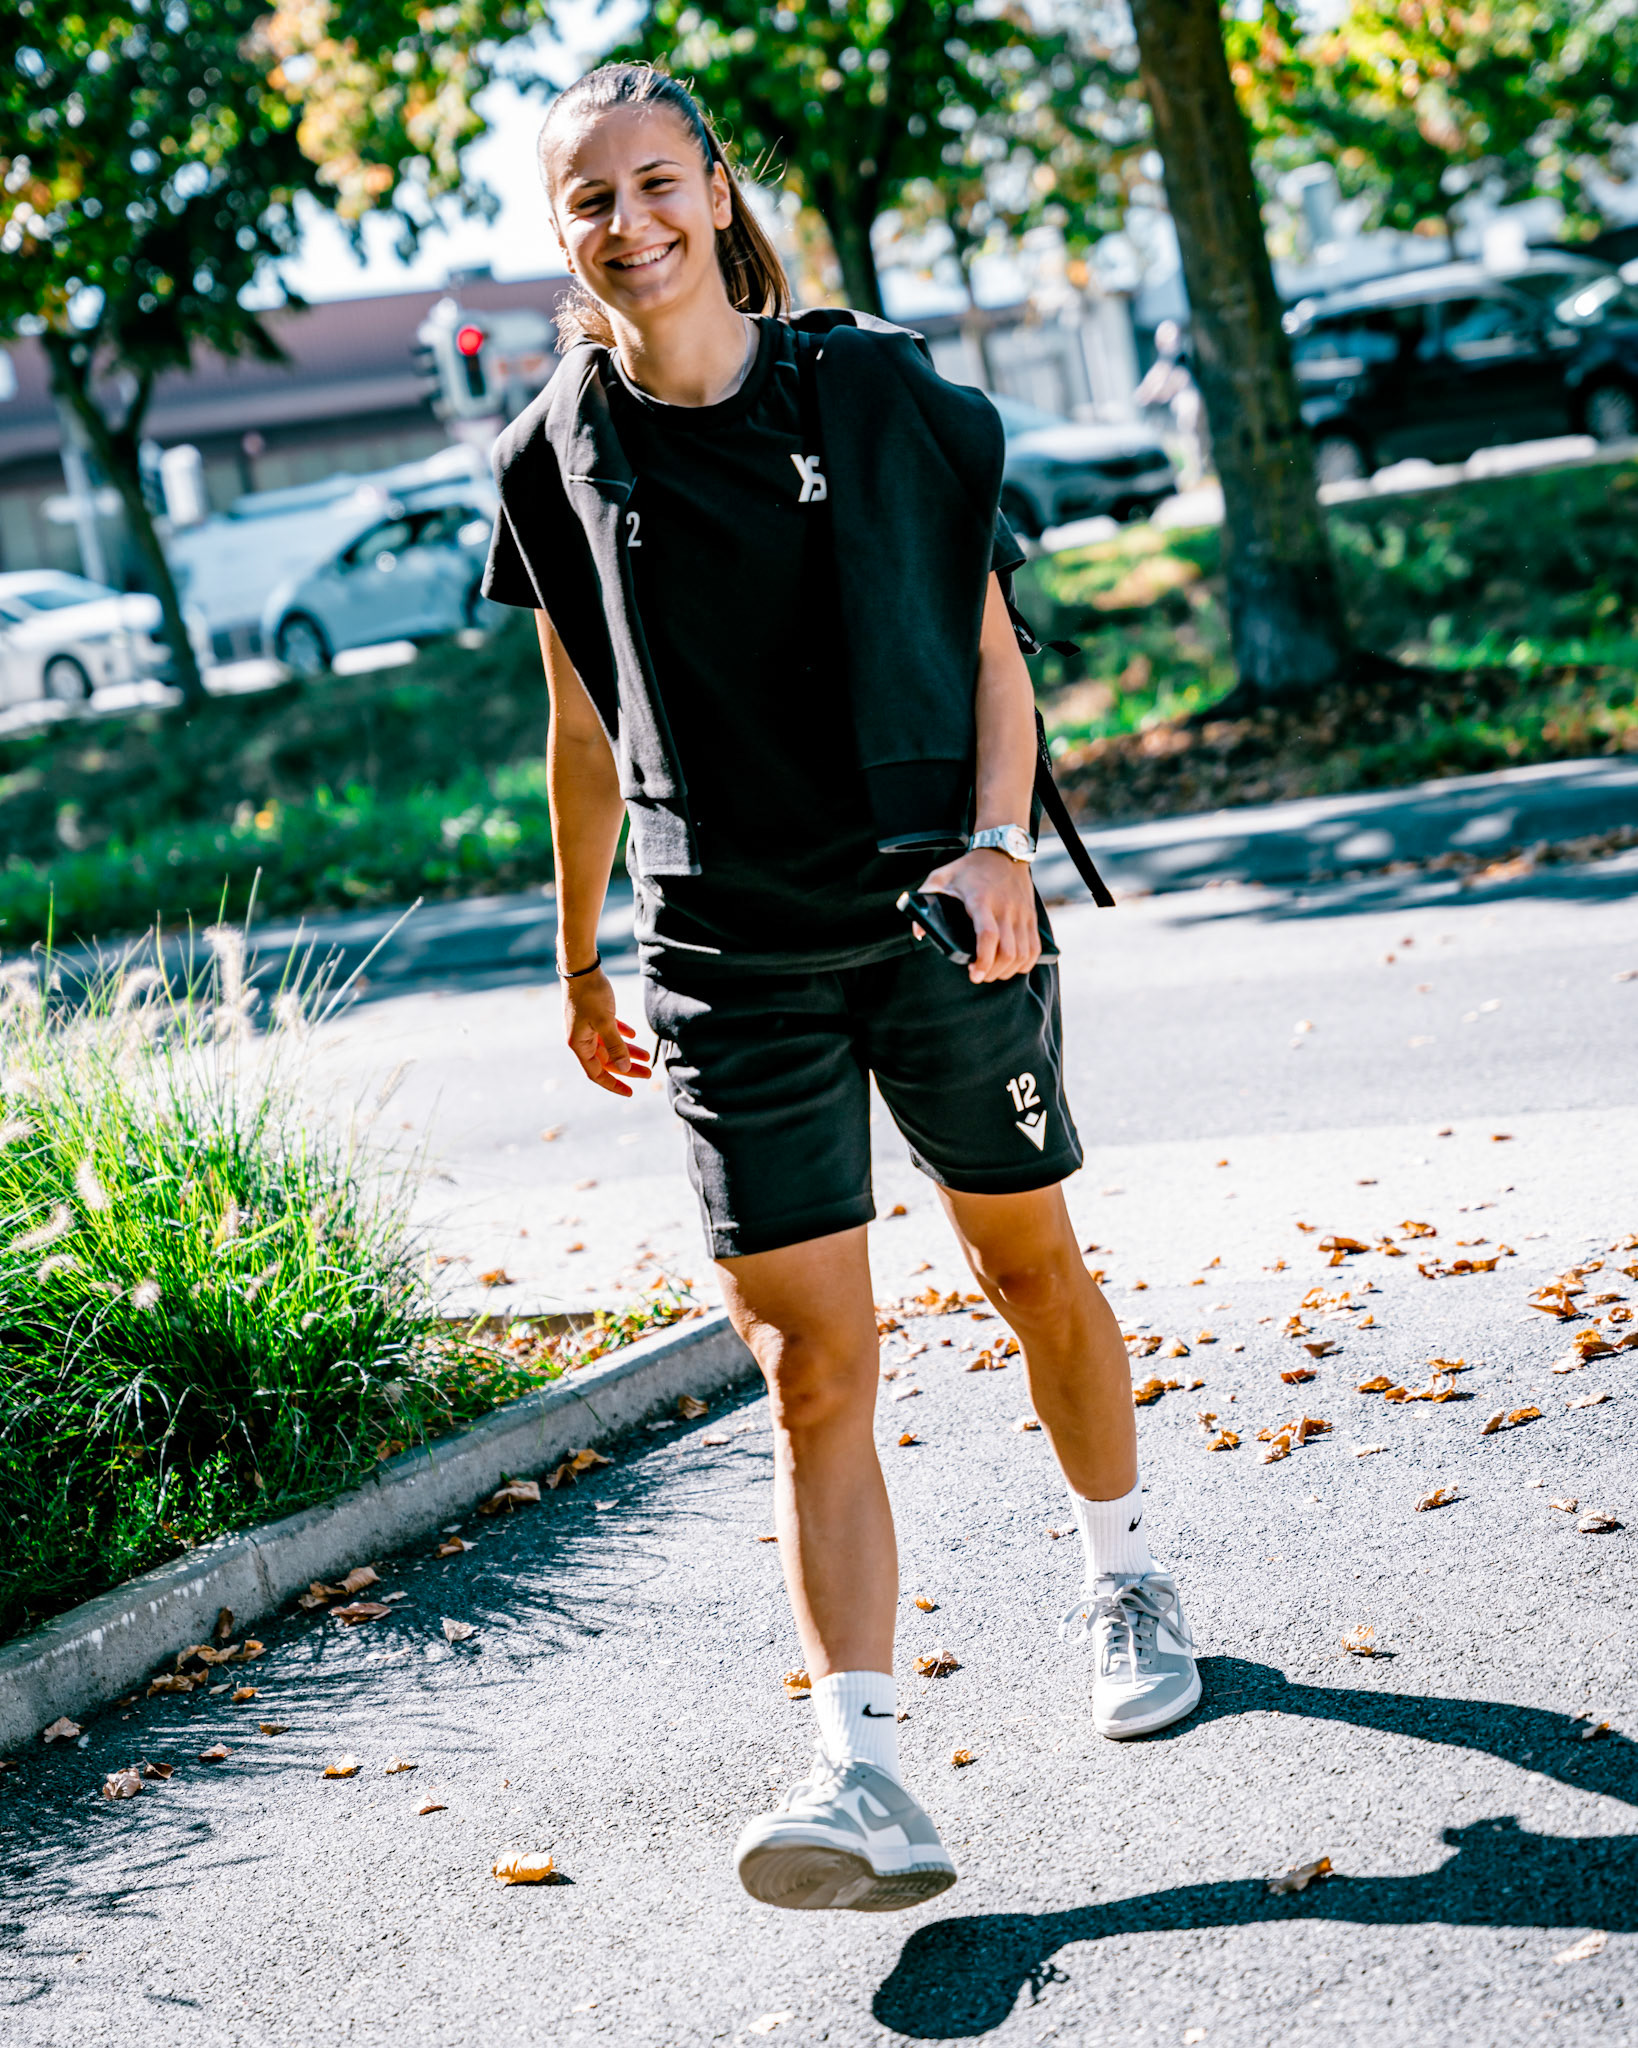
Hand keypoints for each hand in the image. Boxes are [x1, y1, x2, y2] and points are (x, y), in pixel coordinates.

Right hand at [562, 968, 652, 1095]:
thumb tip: (624, 1067)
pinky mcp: (591, 1014)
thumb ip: (616, 1045)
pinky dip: (621, 1034)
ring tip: (647, 1056)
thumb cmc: (590, 994)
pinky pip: (608, 1030)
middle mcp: (581, 1038)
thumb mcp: (605, 1022)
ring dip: (627, 1051)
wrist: (580, 966)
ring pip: (609, 1045)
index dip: (614, 1084)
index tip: (630, 1091)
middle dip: (627, 1068)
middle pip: (606, 1060)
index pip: (596, 1073)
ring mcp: (585, 1026)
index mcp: (579, 1044)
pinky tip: (634, 1035)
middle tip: (648, 1073)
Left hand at [918, 847, 1040, 984]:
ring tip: (992, 971)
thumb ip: (925, 899)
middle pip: (1008, 952)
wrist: (1003, 852)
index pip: (988, 935)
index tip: (973, 973)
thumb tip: (918, 933)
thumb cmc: (968, 869)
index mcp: (981, 900)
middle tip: (978, 975)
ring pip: (1023, 954)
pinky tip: (1011, 965)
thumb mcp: (941, 877)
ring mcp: (1021, 914)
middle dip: (993, 972)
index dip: (983, 960)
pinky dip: (1025, 964)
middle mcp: (1005, 908)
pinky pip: (1034, 949)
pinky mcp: (1031, 917)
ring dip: (1008, 971)